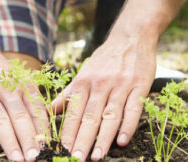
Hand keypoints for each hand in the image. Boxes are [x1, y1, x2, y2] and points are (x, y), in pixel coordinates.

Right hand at [0, 55, 47, 160]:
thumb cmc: (2, 74)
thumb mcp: (21, 81)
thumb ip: (31, 102)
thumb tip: (44, 130)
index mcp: (24, 85)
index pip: (36, 109)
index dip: (42, 129)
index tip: (46, 146)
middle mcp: (7, 89)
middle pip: (20, 117)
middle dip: (28, 139)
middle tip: (34, 157)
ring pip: (1, 120)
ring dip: (10, 142)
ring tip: (18, 158)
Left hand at [53, 38, 155, 160]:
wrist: (131, 37)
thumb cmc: (105, 59)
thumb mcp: (83, 73)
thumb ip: (68, 94)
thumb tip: (47, 110)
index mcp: (84, 82)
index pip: (74, 112)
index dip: (68, 132)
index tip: (61, 151)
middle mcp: (100, 84)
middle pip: (90, 116)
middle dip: (82, 140)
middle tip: (76, 159)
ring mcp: (121, 86)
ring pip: (110, 115)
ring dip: (103, 138)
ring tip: (96, 156)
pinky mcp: (139, 87)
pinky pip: (133, 109)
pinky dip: (128, 125)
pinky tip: (122, 141)